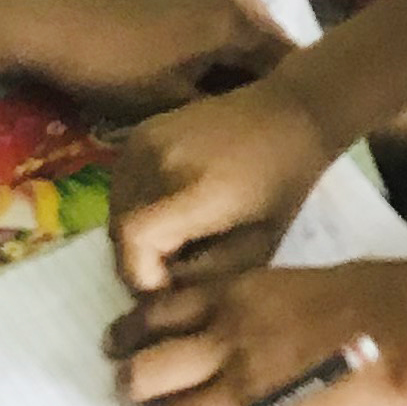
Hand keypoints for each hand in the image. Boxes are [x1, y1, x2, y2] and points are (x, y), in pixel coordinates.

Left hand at [25, 0, 294, 119]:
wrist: (56, 34)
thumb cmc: (120, 72)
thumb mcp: (176, 105)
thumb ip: (224, 115)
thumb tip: (255, 136)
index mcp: (238, 21)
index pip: (289, 59)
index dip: (295, 98)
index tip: (301, 132)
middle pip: (270, 44)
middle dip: (275, 82)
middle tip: (275, 126)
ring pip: (245, 35)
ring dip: (249, 68)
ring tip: (246, 111)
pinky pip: (221, 27)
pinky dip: (226, 55)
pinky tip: (215, 85)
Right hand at [111, 75, 339, 292]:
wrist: (290, 112)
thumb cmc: (286, 184)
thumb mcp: (258, 245)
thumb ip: (206, 275)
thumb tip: (160, 293)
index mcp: (200, 189)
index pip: (135, 237)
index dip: (139, 274)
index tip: (164, 290)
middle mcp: (163, 159)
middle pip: (119, 228)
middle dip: (137, 261)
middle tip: (168, 272)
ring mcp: (147, 139)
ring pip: (115, 207)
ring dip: (133, 235)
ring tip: (169, 243)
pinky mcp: (142, 129)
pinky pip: (121, 182)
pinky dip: (133, 205)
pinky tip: (166, 213)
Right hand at [111, 264, 406, 405]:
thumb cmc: (370, 385)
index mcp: (246, 395)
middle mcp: (228, 348)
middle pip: (147, 370)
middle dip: (132, 386)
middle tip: (132, 389)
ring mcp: (234, 304)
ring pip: (153, 316)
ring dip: (130, 335)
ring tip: (119, 344)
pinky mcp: (248, 275)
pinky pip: (188, 284)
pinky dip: (164, 297)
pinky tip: (160, 306)